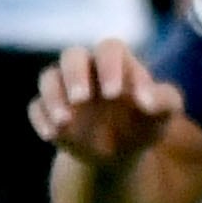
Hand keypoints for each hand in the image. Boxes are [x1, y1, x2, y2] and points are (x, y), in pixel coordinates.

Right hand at [31, 39, 183, 165]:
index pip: (110, 49)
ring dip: (53, 97)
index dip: (110, 67)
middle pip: (72, 56)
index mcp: (116, 62)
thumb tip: (147, 101)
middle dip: (75, 75)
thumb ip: (165, 102)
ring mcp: (64, 89)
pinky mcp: (48, 111)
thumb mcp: (163, 116)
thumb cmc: (144, 124)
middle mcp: (87, 69)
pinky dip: (41, 119)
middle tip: (81, 98)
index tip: (115, 94)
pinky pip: (36, 107)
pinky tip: (52, 136)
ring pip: (48, 78)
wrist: (121, 153)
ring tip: (64, 122)